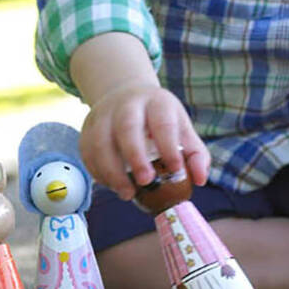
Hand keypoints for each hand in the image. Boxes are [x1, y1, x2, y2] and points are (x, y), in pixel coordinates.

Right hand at [78, 80, 209, 199]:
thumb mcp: (181, 127)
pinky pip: (87, 152)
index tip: (176, 169)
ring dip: (112, 171)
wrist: (127, 95)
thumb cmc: (160, 119)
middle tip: (146, 181)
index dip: (169, 146)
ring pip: (101, 141)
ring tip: (127, 193)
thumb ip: (195, 154)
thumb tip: (200, 179)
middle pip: (127, 126)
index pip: (163, 122)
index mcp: (157, 102)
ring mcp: (104, 114)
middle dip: (135, 156)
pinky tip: (112, 185)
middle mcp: (128, 104)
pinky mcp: (88, 128)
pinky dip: (98, 172)